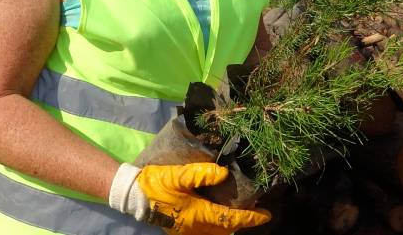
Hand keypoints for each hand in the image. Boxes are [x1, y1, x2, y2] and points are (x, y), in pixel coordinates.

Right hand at [109, 163, 270, 234]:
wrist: (136, 196)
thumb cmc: (158, 184)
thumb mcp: (178, 175)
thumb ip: (201, 174)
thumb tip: (224, 173)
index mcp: (199, 214)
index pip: (231, 219)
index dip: (250, 217)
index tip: (266, 215)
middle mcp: (196, 227)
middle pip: (226, 230)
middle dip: (242, 224)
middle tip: (256, 213)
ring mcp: (189, 231)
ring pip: (216, 234)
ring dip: (229, 227)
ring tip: (240, 216)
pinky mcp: (182, 230)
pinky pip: (206, 234)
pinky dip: (217, 229)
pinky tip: (219, 220)